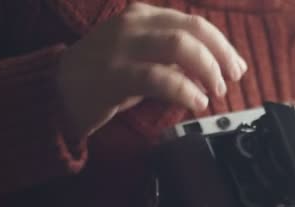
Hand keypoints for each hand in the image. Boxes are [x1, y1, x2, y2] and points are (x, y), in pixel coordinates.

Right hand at [56, 2, 246, 138]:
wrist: (57, 92)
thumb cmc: (105, 75)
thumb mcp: (143, 57)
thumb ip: (174, 57)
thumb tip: (215, 65)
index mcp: (143, 16)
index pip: (194, 23)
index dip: (222, 45)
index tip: (237, 67)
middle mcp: (133, 24)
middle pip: (192, 30)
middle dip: (220, 56)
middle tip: (231, 81)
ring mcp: (121, 47)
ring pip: (179, 47)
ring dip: (207, 70)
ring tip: (215, 93)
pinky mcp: (113, 74)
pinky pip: (159, 77)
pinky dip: (185, 90)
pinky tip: (197, 102)